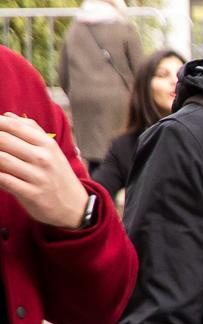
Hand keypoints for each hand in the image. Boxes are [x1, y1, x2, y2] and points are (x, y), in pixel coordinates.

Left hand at [0, 114, 90, 228]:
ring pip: (2, 159)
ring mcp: (38, 176)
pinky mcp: (32, 194)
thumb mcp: (51, 150)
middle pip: (4, 140)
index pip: (13, 126)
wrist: (74, 207)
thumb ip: (31, 131)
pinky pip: (4, 180)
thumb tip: (7, 116)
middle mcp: (43, 158)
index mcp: (47, 144)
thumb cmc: (57, 176)